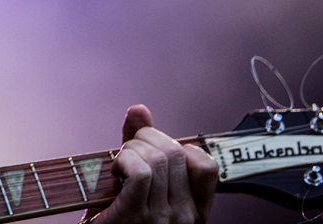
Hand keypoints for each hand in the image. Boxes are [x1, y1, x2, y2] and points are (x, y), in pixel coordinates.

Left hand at [83, 105, 217, 223]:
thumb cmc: (118, 218)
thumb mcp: (138, 185)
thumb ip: (141, 146)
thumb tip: (139, 109)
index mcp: (194, 211)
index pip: (207, 164)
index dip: (178, 146)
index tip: (153, 152)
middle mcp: (185, 217)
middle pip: (175, 152)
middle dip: (145, 139)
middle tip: (126, 154)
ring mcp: (164, 219)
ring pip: (157, 158)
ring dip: (130, 149)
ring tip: (118, 165)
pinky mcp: (137, 217)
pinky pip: (141, 171)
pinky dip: (124, 160)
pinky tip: (114, 171)